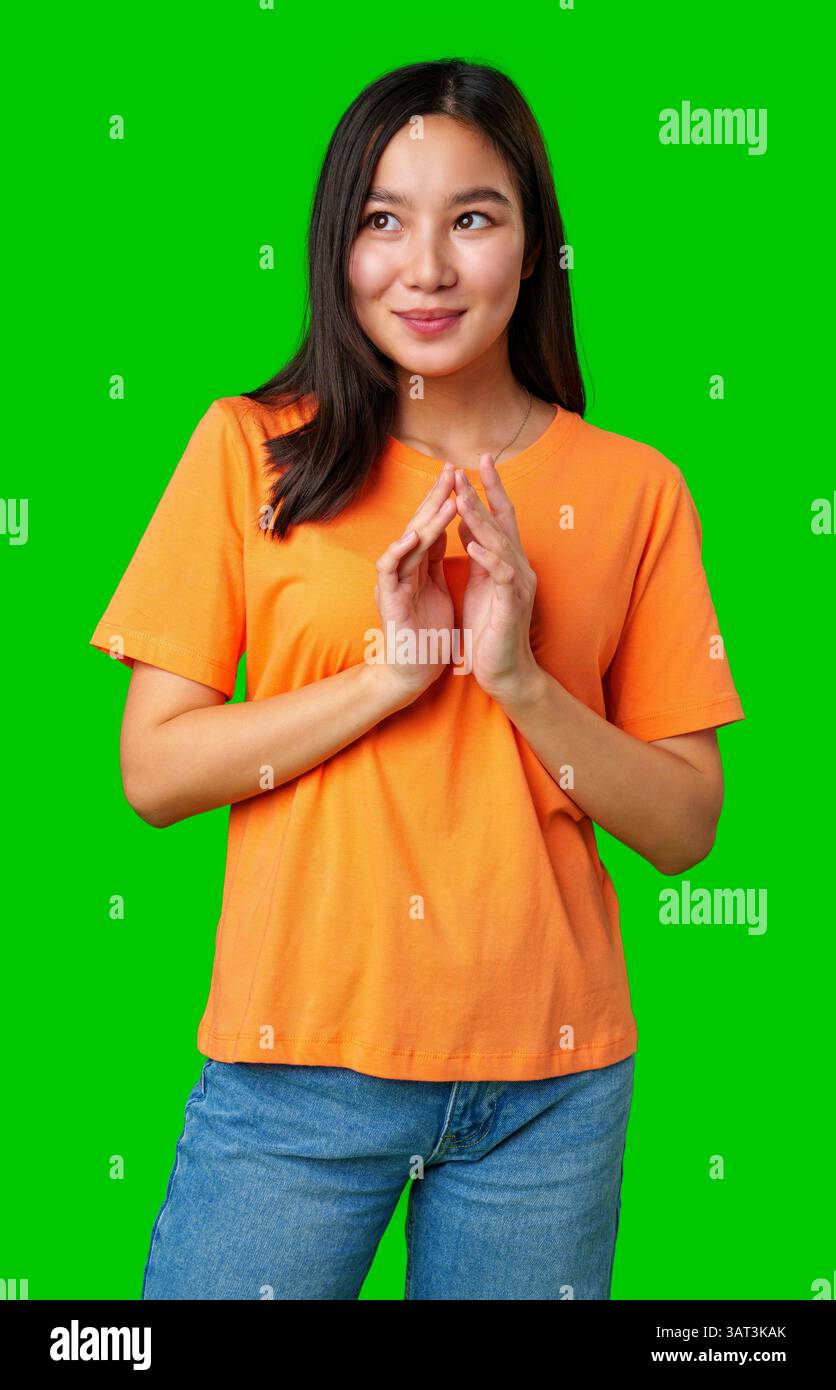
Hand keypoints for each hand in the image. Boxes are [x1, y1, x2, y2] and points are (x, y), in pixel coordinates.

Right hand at [371, 462, 456, 698]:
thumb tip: (445, 531)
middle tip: (452, 471)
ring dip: (426, 521)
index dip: (447, 500)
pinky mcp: (389, 600)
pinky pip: (389, 571)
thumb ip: (436, 560)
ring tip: (444, 500)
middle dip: (436, 498)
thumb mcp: (436, 588)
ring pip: (408, 542)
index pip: (433, 524)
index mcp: (419, 564)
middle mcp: (404, 568)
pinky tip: (411, 537)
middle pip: (420, 524)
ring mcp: (394, 581)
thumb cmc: (427, 633)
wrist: (413, 672)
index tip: (463, 475)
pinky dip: (398, 552)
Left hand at [453, 455, 542, 702]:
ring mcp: (518, 585)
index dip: (490, 489)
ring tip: (463, 497)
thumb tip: (467, 523)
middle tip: (468, 466)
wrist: (504, 671)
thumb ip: (479, 554)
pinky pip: (502, 575)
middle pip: (503, 522)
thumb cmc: (490, 630)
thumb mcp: (481, 584)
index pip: (500, 517)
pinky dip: (488, 557)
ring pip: (500, 542)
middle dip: (484, 493)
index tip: (477, 461)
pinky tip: (473, 544)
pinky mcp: (512, 604)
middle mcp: (518, 567)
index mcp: (508, 561)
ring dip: (481, 519)